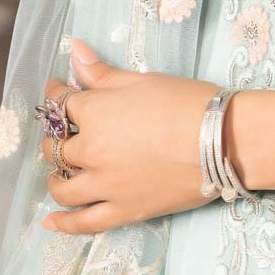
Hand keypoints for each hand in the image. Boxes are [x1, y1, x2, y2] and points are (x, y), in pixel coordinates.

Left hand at [38, 38, 220, 233]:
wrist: (223, 140)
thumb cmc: (187, 102)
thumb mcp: (142, 80)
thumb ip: (102, 72)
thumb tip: (75, 51)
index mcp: (94, 113)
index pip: (60, 104)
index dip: (56, 94)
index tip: (58, 90)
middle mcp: (92, 151)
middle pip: (56, 147)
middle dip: (55, 136)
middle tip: (63, 132)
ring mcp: (105, 185)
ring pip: (63, 187)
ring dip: (56, 177)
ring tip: (61, 173)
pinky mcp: (124, 210)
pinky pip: (84, 223)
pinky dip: (64, 223)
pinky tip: (51, 221)